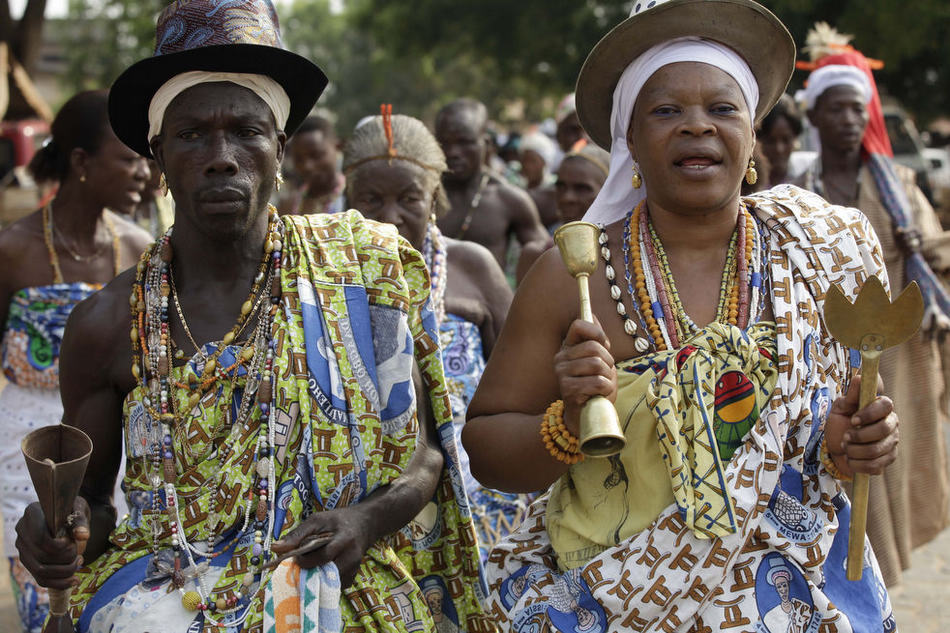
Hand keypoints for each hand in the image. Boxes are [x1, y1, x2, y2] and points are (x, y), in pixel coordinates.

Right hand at [15, 497, 89, 589]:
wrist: (68, 516)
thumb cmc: (72, 510)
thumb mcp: (78, 508)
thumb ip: (80, 520)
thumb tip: (83, 535)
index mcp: (31, 514)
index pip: (39, 538)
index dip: (57, 545)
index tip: (71, 542)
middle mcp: (22, 532)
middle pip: (41, 556)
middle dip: (65, 558)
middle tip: (79, 554)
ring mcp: (24, 549)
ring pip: (40, 570)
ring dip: (65, 571)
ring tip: (79, 561)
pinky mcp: (30, 563)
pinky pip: (41, 580)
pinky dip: (60, 583)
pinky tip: (75, 580)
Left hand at [270, 504, 373, 588]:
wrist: (365, 524)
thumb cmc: (338, 521)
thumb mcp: (318, 520)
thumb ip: (297, 534)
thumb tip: (276, 549)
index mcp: (344, 539)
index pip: (323, 556)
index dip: (306, 561)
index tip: (296, 559)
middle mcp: (352, 556)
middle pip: (326, 573)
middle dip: (310, 571)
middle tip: (300, 566)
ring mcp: (354, 568)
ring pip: (329, 583)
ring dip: (316, 578)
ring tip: (310, 567)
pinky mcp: (353, 577)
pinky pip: (334, 586)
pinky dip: (324, 582)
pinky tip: (321, 570)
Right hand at [553, 318, 616, 435]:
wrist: (586, 415)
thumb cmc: (594, 386)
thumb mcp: (599, 359)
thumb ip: (596, 340)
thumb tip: (592, 315)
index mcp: (567, 347)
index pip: (580, 325)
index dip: (598, 332)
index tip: (604, 344)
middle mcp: (560, 358)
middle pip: (594, 347)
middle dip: (608, 361)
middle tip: (605, 372)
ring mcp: (562, 374)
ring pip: (597, 365)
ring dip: (608, 377)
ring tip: (601, 385)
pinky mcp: (568, 389)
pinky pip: (598, 382)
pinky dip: (606, 389)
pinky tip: (598, 395)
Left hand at [825, 374, 898, 476]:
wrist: (835, 448)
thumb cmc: (840, 423)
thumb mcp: (841, 408)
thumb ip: (851, 395)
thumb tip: (860, 376)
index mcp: (882, 408)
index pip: (886, 405)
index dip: (869, 413)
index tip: (853, 420)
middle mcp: (892, 424)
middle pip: (884, 429)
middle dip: (858, 435)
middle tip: (844, 437)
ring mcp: (892, 443)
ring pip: (875, 450)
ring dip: (853, 450)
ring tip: (845, 447)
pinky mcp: (887, 460)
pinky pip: (873, 466)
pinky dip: (856, 463)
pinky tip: (851, 458)